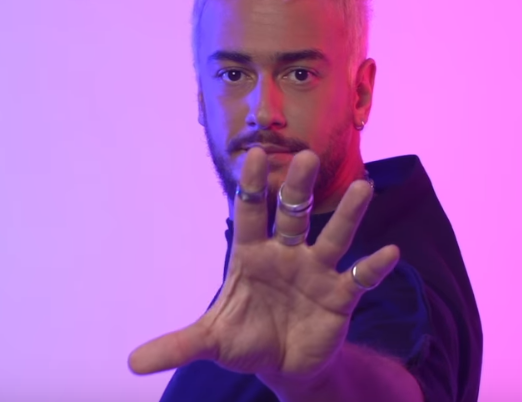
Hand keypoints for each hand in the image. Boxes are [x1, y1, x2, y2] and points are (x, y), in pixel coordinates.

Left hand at [128, 147, 399, 382]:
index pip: (251, 214)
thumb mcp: (212, 342)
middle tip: (307, 157)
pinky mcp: (340, 296)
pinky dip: (374, 267)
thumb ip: (178, 345)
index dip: (253, 187)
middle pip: (294, 215)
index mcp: (252, 256)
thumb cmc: (247, 340)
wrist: (284, 366)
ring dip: (348, 215)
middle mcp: (287, 255)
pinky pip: (359, 278)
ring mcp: (316, 273)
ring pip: (333, 237)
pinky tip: (389, 253)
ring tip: (364, 187)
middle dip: (299, 188)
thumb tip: (131, 362)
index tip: (255, 154)